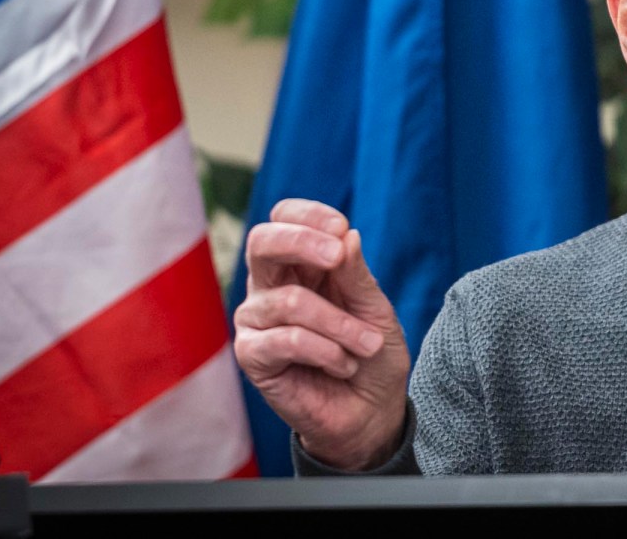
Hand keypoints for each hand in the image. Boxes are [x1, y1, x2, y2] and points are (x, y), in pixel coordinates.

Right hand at [233, 199, 410, 469]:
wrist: (371, 410)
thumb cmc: (371, 352)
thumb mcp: (374, 308)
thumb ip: (355, 274)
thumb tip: (346, 234)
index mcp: (300, 264)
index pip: (283, 218)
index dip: (308, 215)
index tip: (341, 229)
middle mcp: (271, 285)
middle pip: (261, 242)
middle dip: (301, 241)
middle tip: (336, 255)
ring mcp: (257, 320)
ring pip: (289, 300)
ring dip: (339, 324)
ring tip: (366, 345)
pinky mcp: (252, 356)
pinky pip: (285, 340)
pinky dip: (325, 350)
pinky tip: (343, 365)